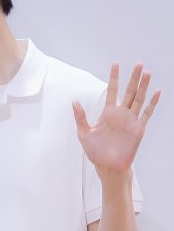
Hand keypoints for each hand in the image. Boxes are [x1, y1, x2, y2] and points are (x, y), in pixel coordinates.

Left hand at [73, 63, 159, 180]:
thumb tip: (74, 102)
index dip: (114, 78)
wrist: (107, 167)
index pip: (112, 91)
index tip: (116, 64)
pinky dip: (152, 103)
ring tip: (147, 73)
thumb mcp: (84, 134)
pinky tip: (156, 92)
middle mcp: (121, 114)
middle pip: (129, 92)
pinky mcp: (138, 129)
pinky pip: (146, 114)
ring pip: (139, 99)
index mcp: (108, 113)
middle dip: (133, 78)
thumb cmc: (96, 152)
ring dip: (143, 87)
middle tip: (139, 64)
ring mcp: (131, 120)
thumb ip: (80, 118)